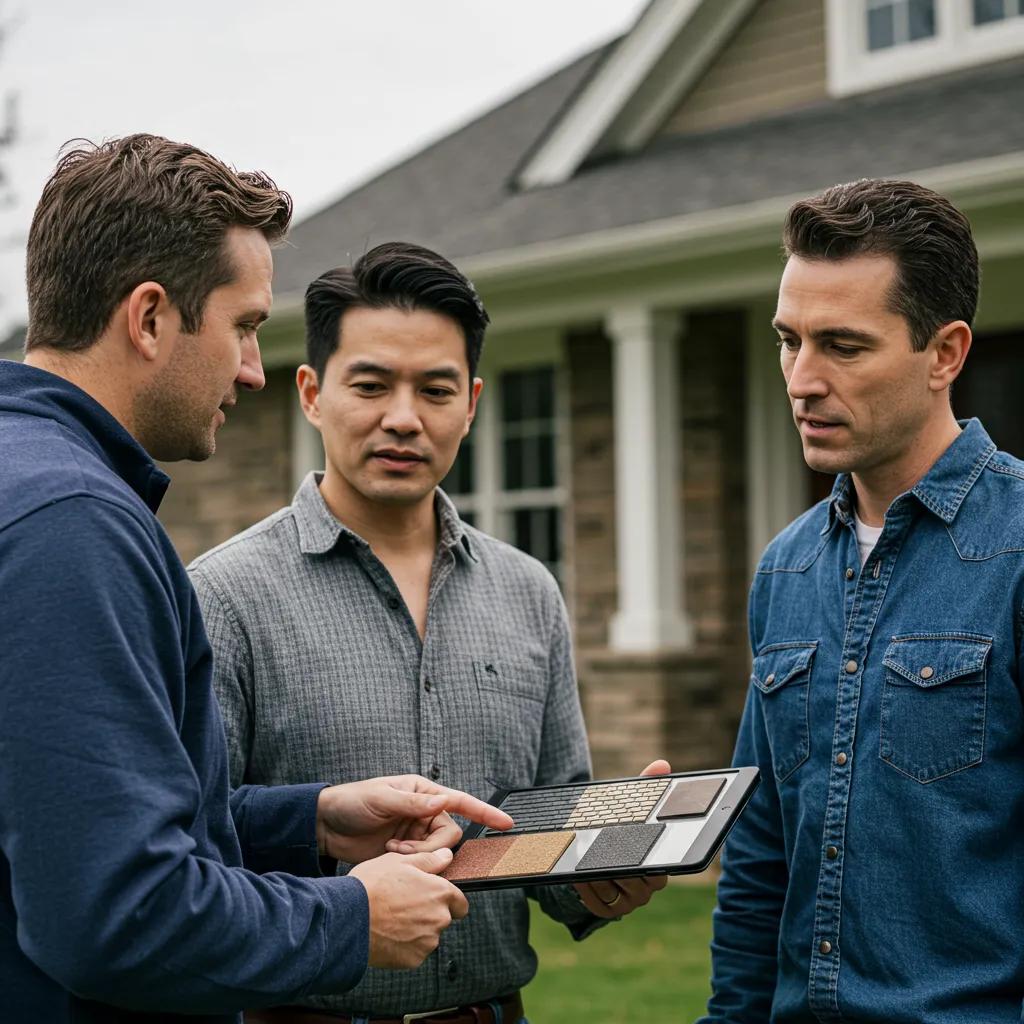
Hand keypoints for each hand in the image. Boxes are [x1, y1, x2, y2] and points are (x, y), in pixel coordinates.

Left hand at [317, 774, 512, 863]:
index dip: (485, 812)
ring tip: (393, 853)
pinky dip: (411, 865)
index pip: (461, 801)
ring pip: (437, 853)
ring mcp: (416, 835)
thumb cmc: (352, 802)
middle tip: (403, 850)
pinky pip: (423, 864)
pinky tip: (390, 858)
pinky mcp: (406, 854)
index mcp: (423, 793)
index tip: (506, 823)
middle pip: (449, 835)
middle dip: (431, 847)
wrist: (327, 827)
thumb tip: (442, 801)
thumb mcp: (380, 798)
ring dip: (419, 857)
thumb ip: (411, 803)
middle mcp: (424, 813)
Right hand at [350, 848, 468, 968]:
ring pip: (428, 936)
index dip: (448, 900)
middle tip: (404, 905)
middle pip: (443, 919)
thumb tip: (447, 855)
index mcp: (440, 893)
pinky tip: (388, 933)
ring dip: (417, 930)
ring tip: (392, 918)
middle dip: (429, 913)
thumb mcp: (399, 861)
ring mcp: (427, 942)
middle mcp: (439, 919)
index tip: (434, 898)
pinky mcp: (413, 960)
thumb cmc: (371, 886)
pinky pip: (415, 952)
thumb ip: (429, 860)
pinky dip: (405, 945)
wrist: (348, 919)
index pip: (460, 903)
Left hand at [574, 759, 671, 918]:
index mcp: (659, 868)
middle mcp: (647, 889)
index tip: (628, 844)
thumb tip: (662, 764)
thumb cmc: (622, 832)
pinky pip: (598, 904)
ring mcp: (629, 903)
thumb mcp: (632, 811)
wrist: (599, 858)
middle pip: (633, 881)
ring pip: (614, 891)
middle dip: (615, 864)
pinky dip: (586, 890)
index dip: (643, 859)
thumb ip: (647, 788)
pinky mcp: (609, 911)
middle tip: (600, 847)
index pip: (658, 868)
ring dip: (596, 875)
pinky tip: (575, 874)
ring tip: (583, 859)